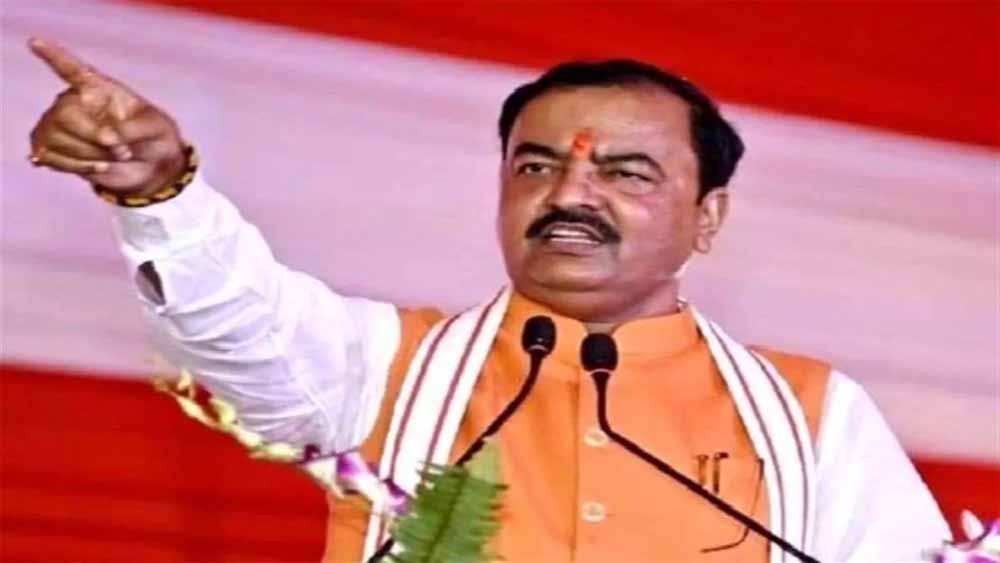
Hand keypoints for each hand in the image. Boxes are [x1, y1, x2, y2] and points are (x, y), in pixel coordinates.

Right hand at [27, 38, 186, 195]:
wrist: (153, 168)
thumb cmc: (155, 137)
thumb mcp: (156, 128)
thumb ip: (135, 128)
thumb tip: (110, 137)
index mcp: (99, 88)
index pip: (73, 70)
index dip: (54, 56)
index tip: (36, 42)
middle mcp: (75, 102)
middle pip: (65, 114)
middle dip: (94, 136)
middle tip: (122, 150)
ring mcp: (60, 126)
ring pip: (58, 138)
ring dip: (91, 155)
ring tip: (115, 157)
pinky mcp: (54, 149)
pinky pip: (52, 157)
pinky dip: (80, 167)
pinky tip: (100, 166)